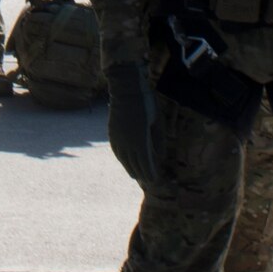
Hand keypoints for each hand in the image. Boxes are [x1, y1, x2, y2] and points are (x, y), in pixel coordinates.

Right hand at [105, 61, 158, 188]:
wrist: (126, 89)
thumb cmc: (147, 104)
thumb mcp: (158, 122)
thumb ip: (159, 141)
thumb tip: (160, 157)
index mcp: (140, 140)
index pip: (146, 163)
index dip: (151, 173)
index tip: (156, 180)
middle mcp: (127, 143)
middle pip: (134, 164)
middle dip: (142, 174)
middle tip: (148, 182)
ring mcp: (118, 138)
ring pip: (124, 159)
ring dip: (130, 168)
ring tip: (136, 176)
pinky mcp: (112, 134)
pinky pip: (117, 151)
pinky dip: (122, 159)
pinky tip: (125, 162)